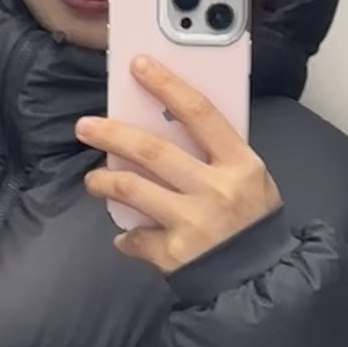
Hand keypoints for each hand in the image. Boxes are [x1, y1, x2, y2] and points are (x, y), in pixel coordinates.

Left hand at [76, 55, 281, 274]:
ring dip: (103, 181)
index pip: (199, 113)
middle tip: (86, 126)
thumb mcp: (250, 180)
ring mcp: (193, 223)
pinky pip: (135, 237)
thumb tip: (165, 125)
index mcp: (240, 165)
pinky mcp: (174, 254)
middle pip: (153, 150)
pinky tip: (127, 235)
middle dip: (112, 133)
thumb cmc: (253, 223)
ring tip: (94, 180)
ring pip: (131, 189)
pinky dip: (127, 236)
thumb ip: (216, 154)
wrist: (261, 281)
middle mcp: (215, 190)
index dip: (166, 85)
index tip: (138, 65)